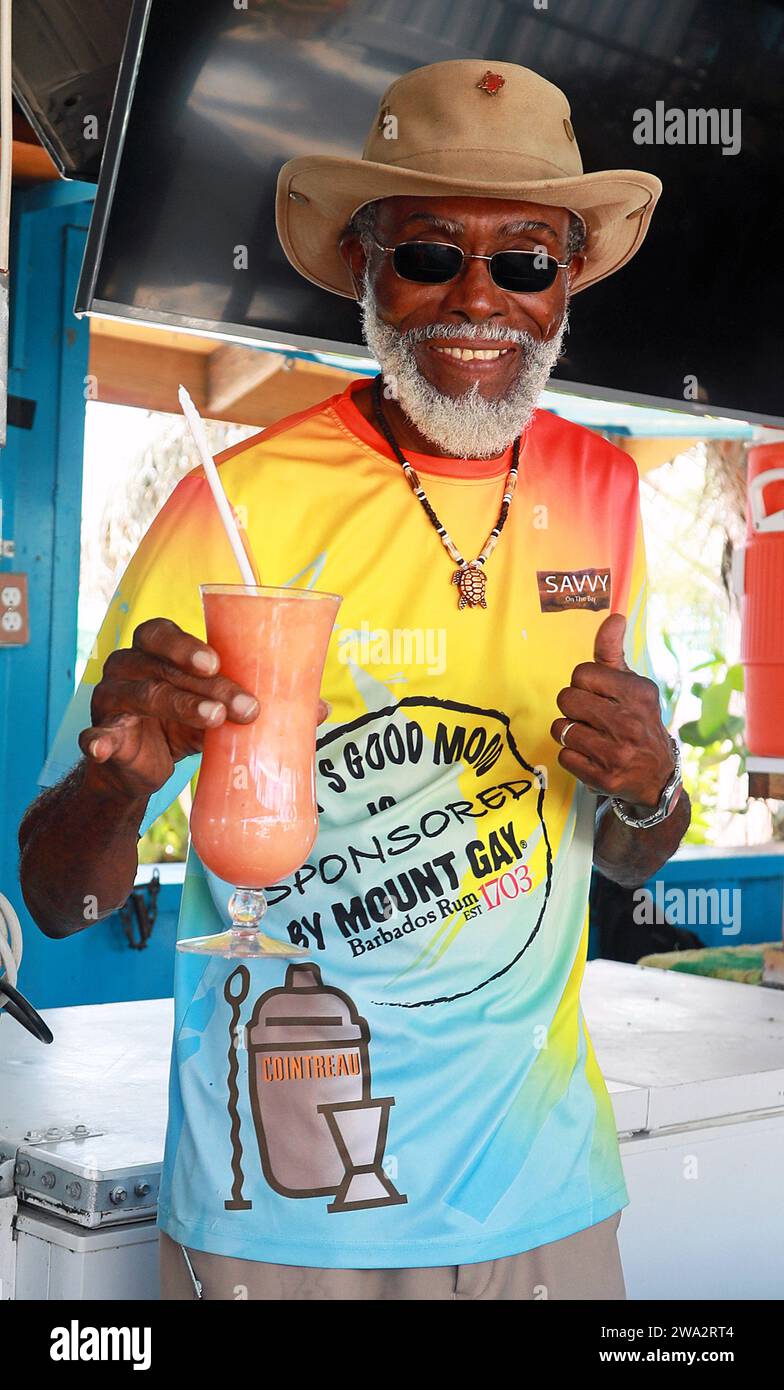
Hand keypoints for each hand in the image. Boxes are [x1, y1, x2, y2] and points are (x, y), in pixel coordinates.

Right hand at [79, 617, 329, 801]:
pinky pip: (94, 735)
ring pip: (139, 695)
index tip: (217, 662)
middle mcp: (128, 668)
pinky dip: (98, 739)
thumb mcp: (221, 711)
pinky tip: (105, 746)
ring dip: (177, 707)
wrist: (144, 769)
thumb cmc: (185, 724)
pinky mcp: (100, 737)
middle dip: (204, 686)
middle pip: (160, 666)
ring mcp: (110, 701)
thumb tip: (322, 709)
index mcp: (155, 651)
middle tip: (242, 707)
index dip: (185, 644)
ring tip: (213, 722)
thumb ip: (262, 704)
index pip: (161, 633)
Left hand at [550, 612, 674, 807]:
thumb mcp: (631, 684)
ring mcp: (617, 753)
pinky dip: (572, 756)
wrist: (657, 776)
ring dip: (569, 731)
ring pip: (561, 728)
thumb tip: (615, 616)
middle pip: (566, 699)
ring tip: (591, 736)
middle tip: (591, 716)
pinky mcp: (603, 778)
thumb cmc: (637, 721)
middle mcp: (630, 723)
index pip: (582, 673)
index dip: (583, 684)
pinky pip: (563, 756)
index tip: (597, 694)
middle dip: (573, 706)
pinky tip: (592, 757)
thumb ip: (613, 652)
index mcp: (638, 693)